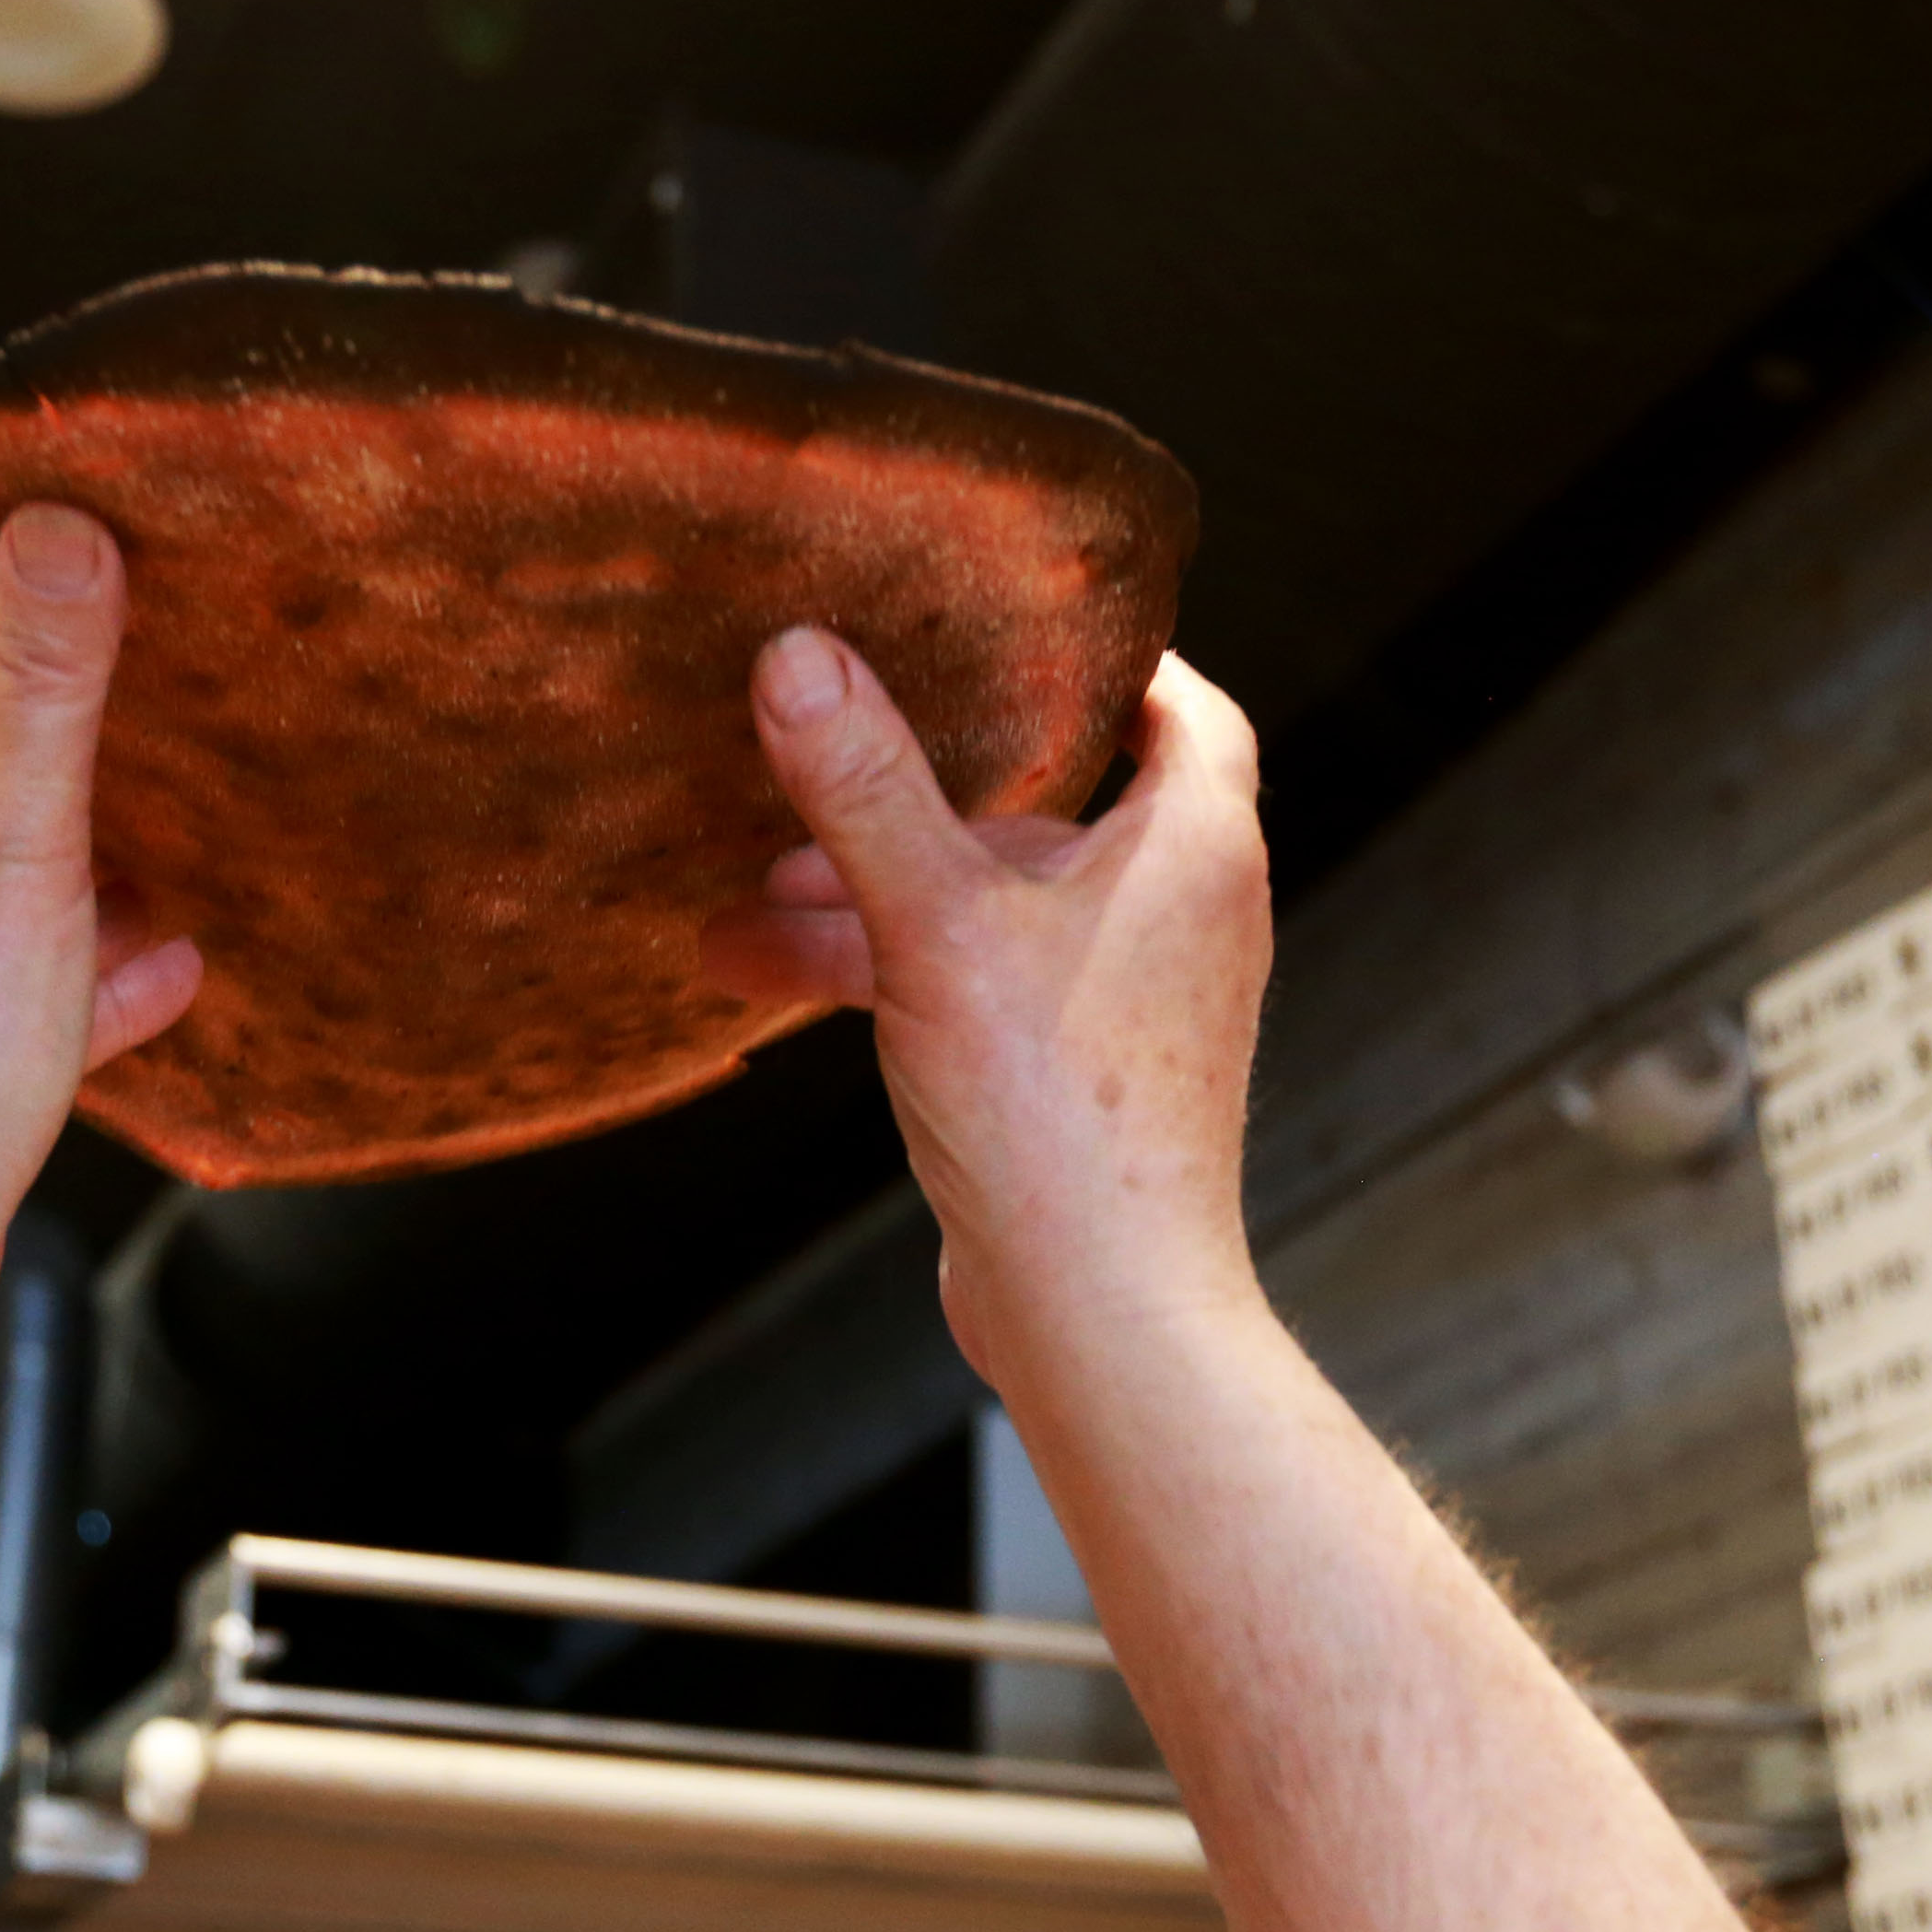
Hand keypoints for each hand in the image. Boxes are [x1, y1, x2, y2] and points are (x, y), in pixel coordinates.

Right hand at [701, 629, 1271, 1393]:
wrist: (1100, 1314)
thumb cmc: (1061, 1117)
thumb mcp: (938, 926)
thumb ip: (866, 791)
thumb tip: (797, 657)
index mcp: (1191, 847)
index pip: (1179, 703)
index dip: (1104, 654)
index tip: (1013, 617)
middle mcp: (1178, 914)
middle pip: (1047, 810)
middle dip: (916, 796)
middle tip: (811, 764)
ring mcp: (1128, 1002)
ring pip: (988, 910)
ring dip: (872, 901)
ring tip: (740, 905)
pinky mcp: (1075, 1077)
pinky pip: (974, 987)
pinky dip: (888, 973)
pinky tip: (770, 980)